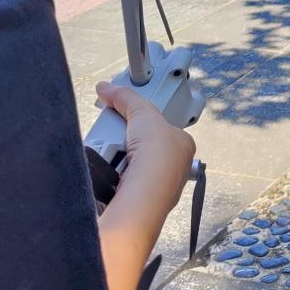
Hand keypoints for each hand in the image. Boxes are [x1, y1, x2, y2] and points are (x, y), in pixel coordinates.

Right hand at [96, 80, 194, 217]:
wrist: (146, 191)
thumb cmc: (158, 153)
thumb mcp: (142, 112)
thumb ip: (125, 97)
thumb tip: (105, 87)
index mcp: (183, 145)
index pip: (164, 129)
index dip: (146, 123)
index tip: (130, 122)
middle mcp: (175, 168)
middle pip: (145, 148)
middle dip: (129, 143)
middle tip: (117, 138)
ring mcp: (158, 187)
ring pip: (132, 166)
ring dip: (118, 160)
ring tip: (110, 152)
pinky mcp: (139, 201)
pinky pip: (120, 184)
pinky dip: (111, 177)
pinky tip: (108, 172)